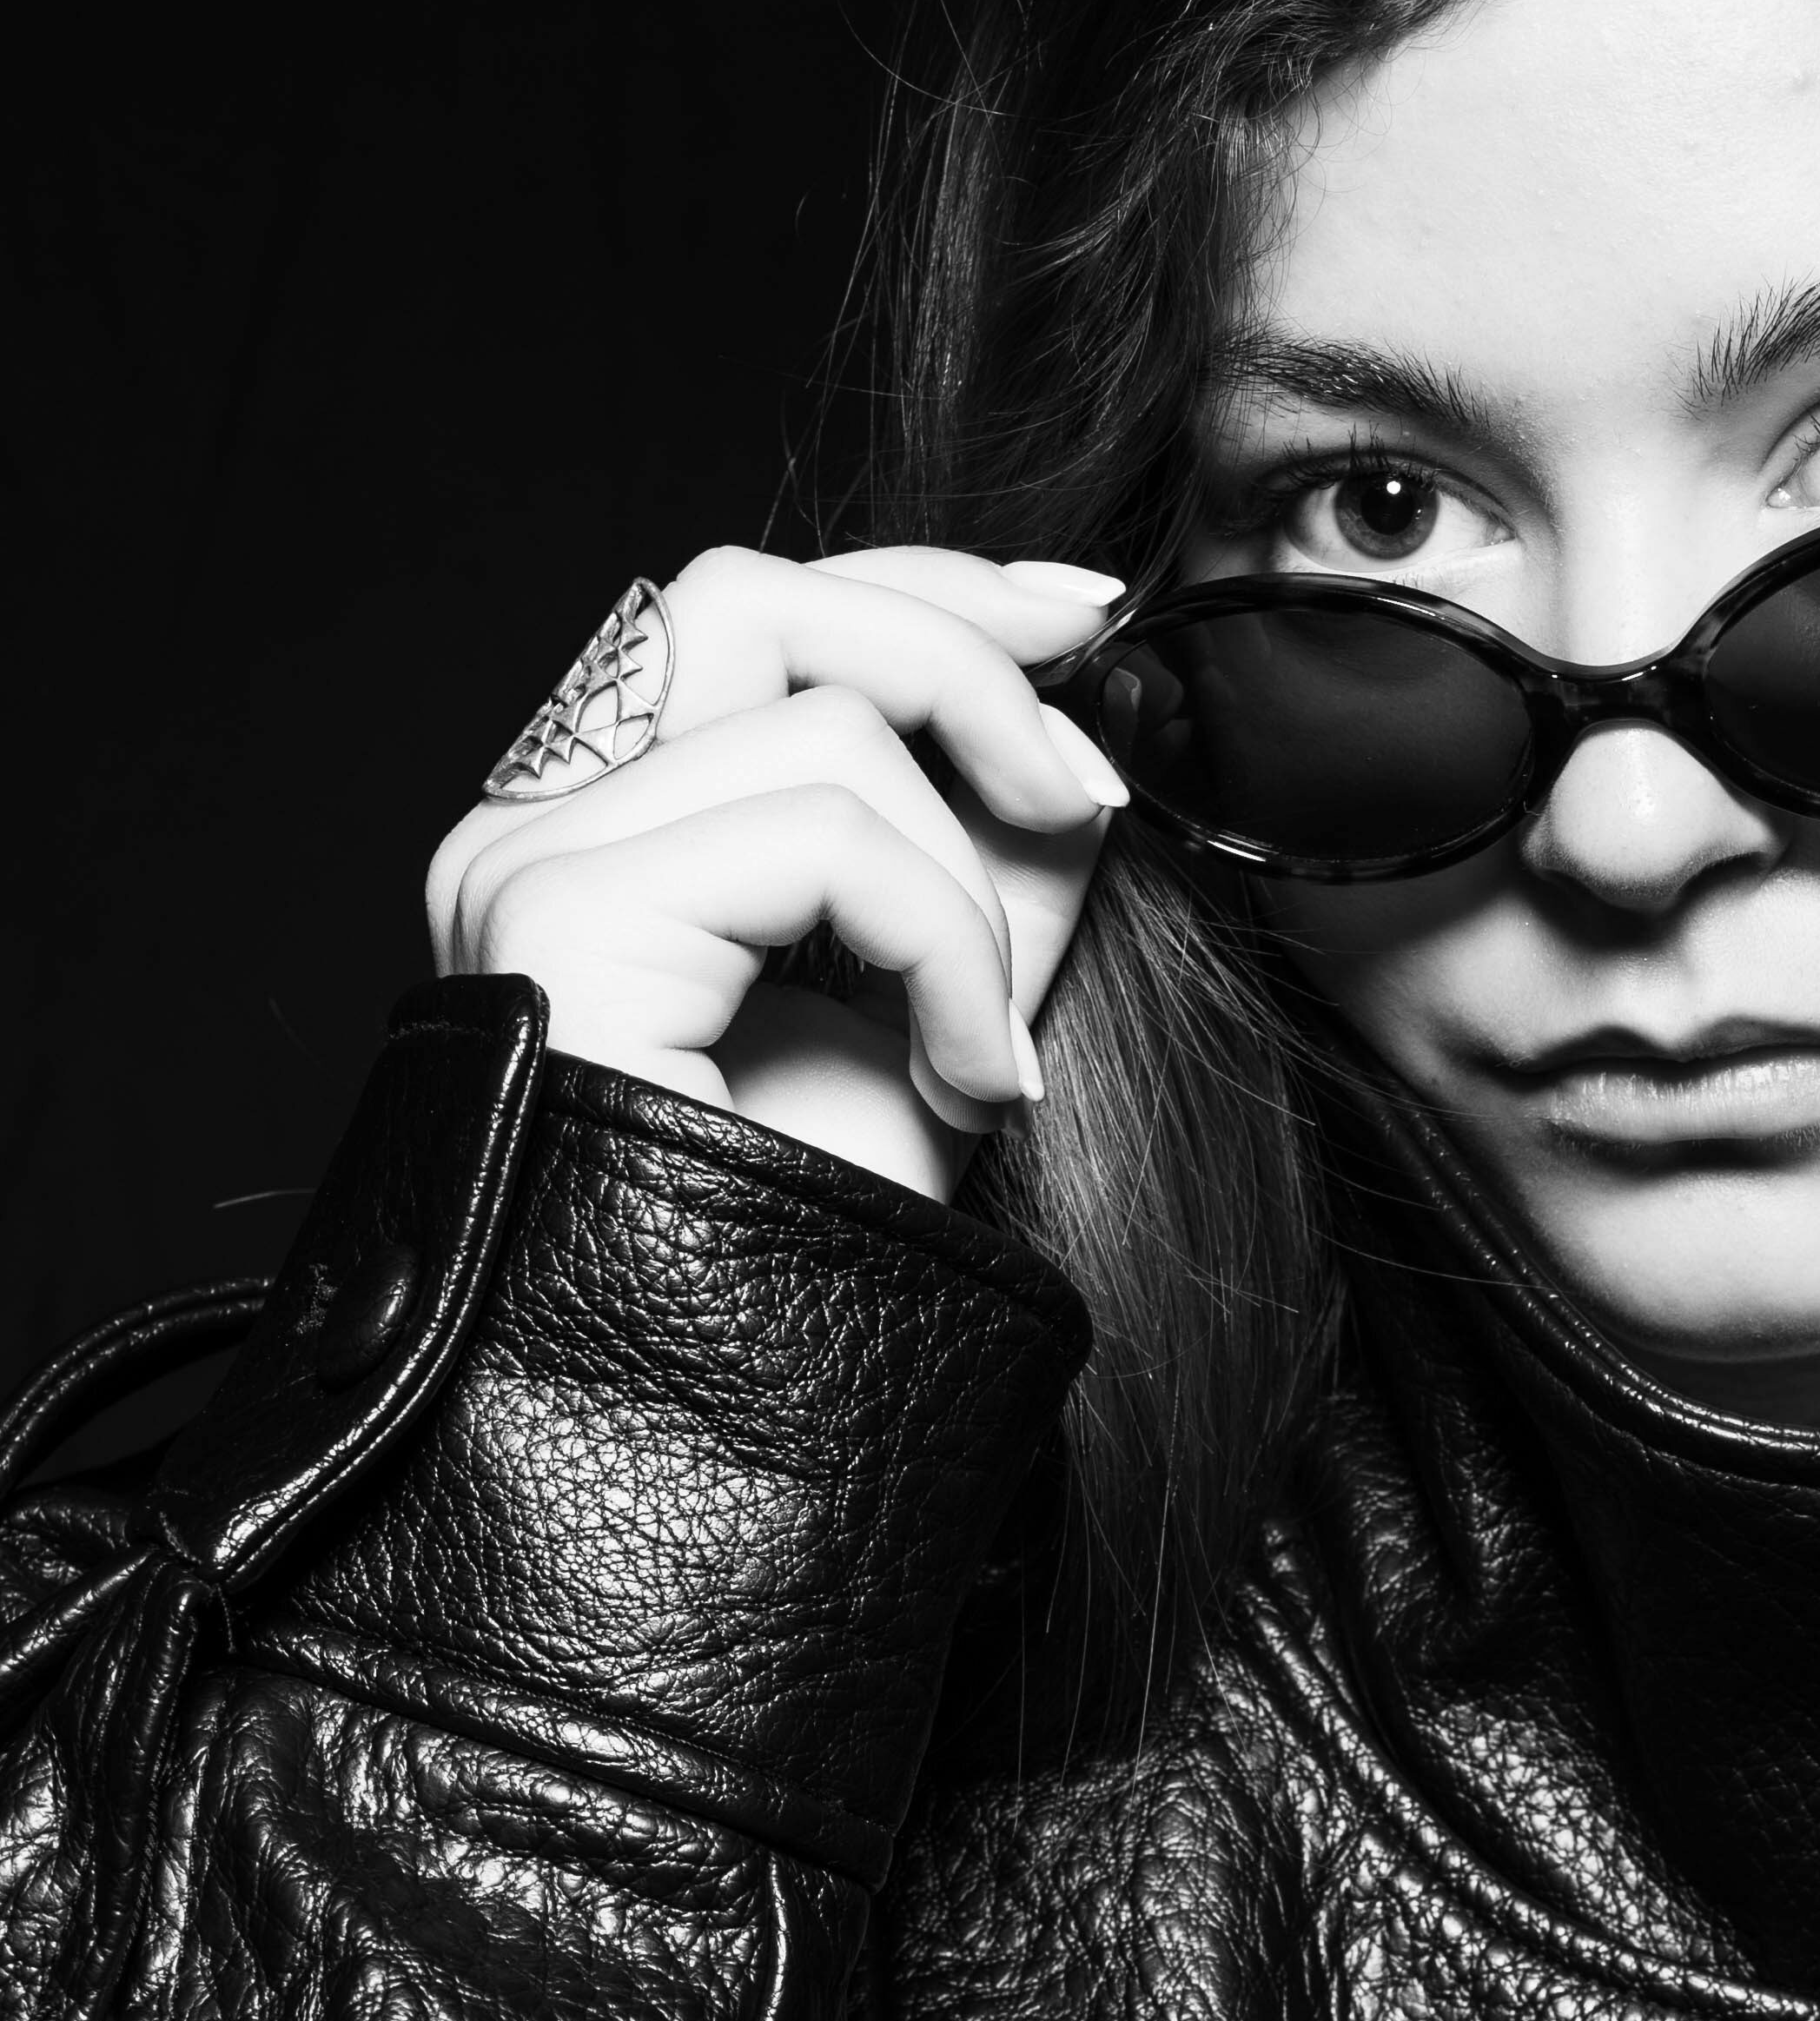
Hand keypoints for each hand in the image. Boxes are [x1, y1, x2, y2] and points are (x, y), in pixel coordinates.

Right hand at [426, 546, 1129, 1201]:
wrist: (736, 1427)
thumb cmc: (823, 1255)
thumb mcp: (942, 1007)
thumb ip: (985, 861)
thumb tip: (1075, 733)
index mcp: (600, 836)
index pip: (746, 617)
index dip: (925, 594)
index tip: (1085, 621)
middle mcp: (531, 830)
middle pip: (754, 594)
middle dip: (961, 658)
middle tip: (1089, 794)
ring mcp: (528, 865)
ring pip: (822, 715)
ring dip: (972, 883)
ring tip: (988, 1046)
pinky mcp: (565, 916)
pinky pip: (829, 831)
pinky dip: (947, 948)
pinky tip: (970, 1084)